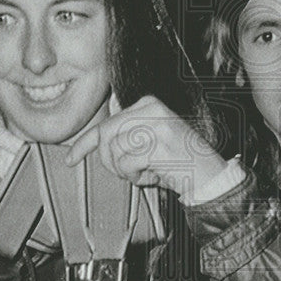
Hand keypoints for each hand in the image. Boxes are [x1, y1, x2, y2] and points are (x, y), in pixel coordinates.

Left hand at [64, 95, 226, 198]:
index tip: (71, 159)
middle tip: (127, 173)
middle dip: (109, 161)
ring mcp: (156, 126)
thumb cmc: (179, 161)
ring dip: (126, 171)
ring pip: (114, 151)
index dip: (85, 143)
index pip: (107, 123)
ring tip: (146, 172)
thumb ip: (129, 133)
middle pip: (106, 136)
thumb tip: (97, 138)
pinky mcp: (158, 144)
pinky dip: (136, 177)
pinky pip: (127, 164)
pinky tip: (154, 176)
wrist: (209, 175)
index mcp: (149, 104)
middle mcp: (152, 110)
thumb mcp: (153, 138)